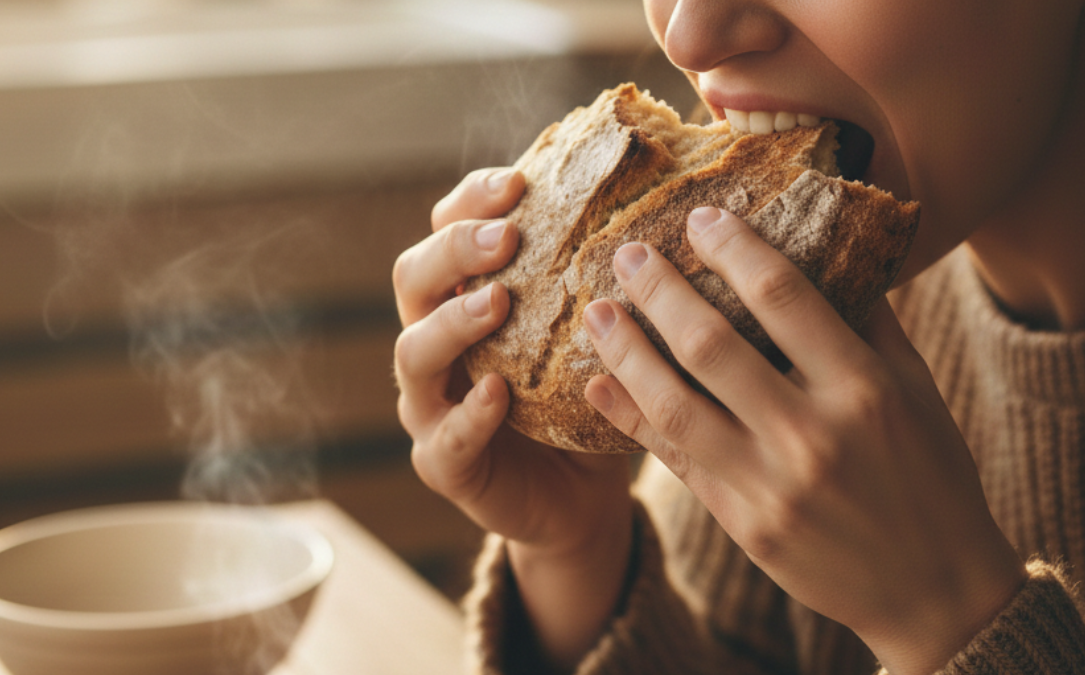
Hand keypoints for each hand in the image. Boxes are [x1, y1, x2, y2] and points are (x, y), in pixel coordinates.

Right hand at [392, 167, 632, 669]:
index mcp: (464, 294)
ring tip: (498, 302)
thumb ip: (602, 275)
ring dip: (452, 321)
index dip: (471, 200)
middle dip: (454, 250)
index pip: (445, 228)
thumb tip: (671, 197)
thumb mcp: (596, 330)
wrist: (583, 496)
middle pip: (412, 277)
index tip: (518, 184)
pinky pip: (443, 437)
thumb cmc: (587, 397)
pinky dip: (468, 413)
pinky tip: (499, 393)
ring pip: (413, 352)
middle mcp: (436, 340)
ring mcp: (431, 403)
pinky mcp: (444, 463)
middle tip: (505, 238)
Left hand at [581, 207, 1025, 674]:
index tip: (700, 219)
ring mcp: (771, 483)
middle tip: (628, 254)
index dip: (734, 250)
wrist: (935, 589)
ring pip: (675, 404)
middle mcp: (812, 432)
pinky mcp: (743, 523)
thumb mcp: (918, 391)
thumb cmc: (931, 476)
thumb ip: (870, 324)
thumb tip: (830, 250)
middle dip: (660, 291)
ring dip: (626, 351)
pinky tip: (597, 385)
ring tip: (596, 312)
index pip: (784, 296)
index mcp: (863, 387)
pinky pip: (673, 459)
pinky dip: (629, 418)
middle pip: (712, 345)